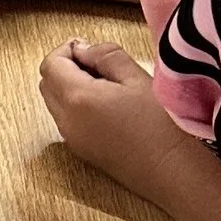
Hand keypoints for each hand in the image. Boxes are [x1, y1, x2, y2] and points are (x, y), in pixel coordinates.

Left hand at [39, 41, 185, 200]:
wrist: (173, 172)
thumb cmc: (162, 127)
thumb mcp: (137, 78)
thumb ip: (105, 55)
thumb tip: (83, 49)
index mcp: (77, 99)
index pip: (50, 65)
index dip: (66, 50)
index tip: (89, 48)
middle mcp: (67, 122)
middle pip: (47, 83)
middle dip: (66, 67)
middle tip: (99, 64)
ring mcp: (73, 140)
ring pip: (55, 102)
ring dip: (71, 87)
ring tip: (109, 86)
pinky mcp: (83, 152)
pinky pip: (68, 120)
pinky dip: (77, 106)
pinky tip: (110, 106)